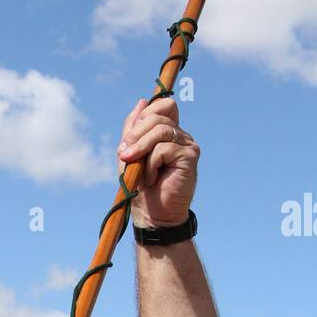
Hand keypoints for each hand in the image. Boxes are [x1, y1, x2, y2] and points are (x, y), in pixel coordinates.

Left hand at [117, 97, 198, 228]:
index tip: (129, 139)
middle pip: (158, 116)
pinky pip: (164, 148)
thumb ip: (134, 128)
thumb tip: (142, 101)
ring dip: (141, 150)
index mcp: (169, 132)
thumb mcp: (130, 153)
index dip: (145, 115)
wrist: (152, 215)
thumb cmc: (140, 187)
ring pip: (161, 130)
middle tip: (125, 155)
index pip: (163, 105)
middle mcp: (181, 136)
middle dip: (136, 135)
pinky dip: (151, 164)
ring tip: (138, 170)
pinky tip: (152, 178)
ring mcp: (188, 145)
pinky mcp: (190, 156)